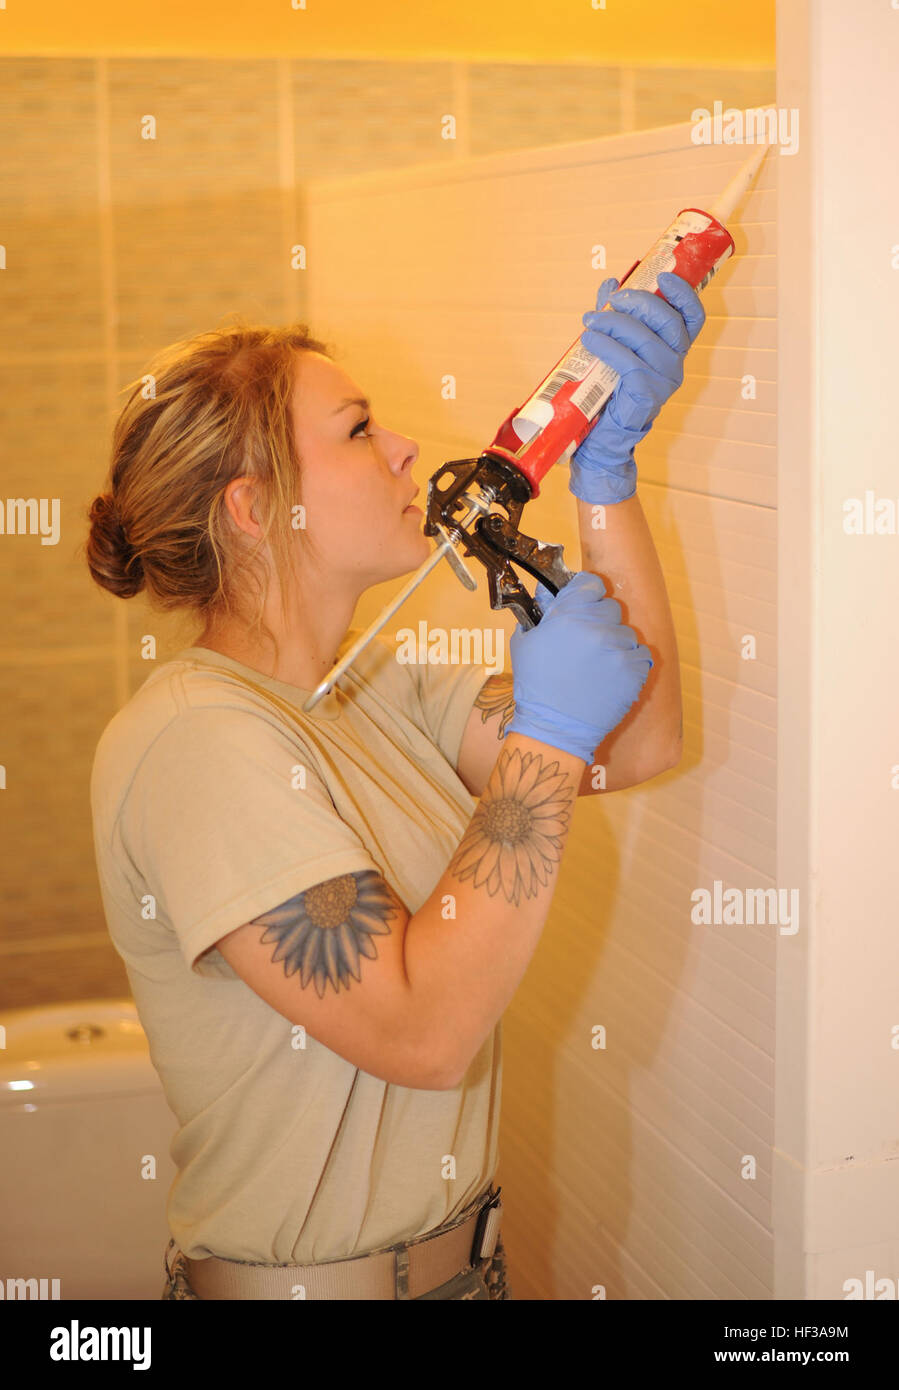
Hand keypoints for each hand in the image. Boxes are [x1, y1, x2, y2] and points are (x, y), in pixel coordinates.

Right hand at [508, 572, 652, 762]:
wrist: (555, 728)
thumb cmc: (536, 687)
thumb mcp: (525, 643)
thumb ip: (540, 613)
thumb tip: (550, 595)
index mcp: (568, 616)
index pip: (591, 584)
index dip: (586, 595)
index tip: (584, 606)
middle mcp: (596, 629)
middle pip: (611, 607)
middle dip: (600, 621)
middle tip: (588, 642)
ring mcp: (617, 650)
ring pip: (627, 632)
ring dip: (616, 644)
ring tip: (599, 664)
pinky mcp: (634, 671)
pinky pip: (642, 654)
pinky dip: (630, 662)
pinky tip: (613, 675)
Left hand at [568, 270, 705, 505]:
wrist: (602, 435)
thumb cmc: (610, 388)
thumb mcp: (616, 344)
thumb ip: (616, 315)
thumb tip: (610, 283)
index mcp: (674, 349)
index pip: (693, 316)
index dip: (683, 293)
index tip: (663, 275)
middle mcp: (676, 363)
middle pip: (667, 320)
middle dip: (638, 302)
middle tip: (611, 300)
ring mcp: (664, 380)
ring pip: (645, 338)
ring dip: (614, 323)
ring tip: (590, 321)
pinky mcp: (647, 394)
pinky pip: (628, 361)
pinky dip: (607, 346)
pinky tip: (590, 340)